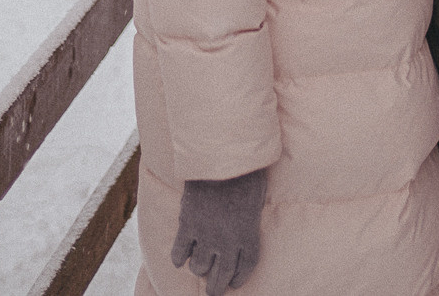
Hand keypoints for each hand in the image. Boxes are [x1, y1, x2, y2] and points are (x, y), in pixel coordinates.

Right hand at [171, 169, 265, 294]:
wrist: (223, 156)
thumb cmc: (246, 170)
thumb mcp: (258, 195)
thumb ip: (251, 216)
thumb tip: (247, 223)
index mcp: (248, 234)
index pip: (245, 268)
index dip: (238, 278)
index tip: (234, 282)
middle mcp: (228, 241)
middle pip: (221, 277)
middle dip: (216, 288)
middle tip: (213, 291)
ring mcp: (206, 235)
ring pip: (198, 267)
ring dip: (198, 269)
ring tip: (198, 266)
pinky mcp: (187, 225)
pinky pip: (180, 253)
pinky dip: (179, 258)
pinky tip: (180, 258)